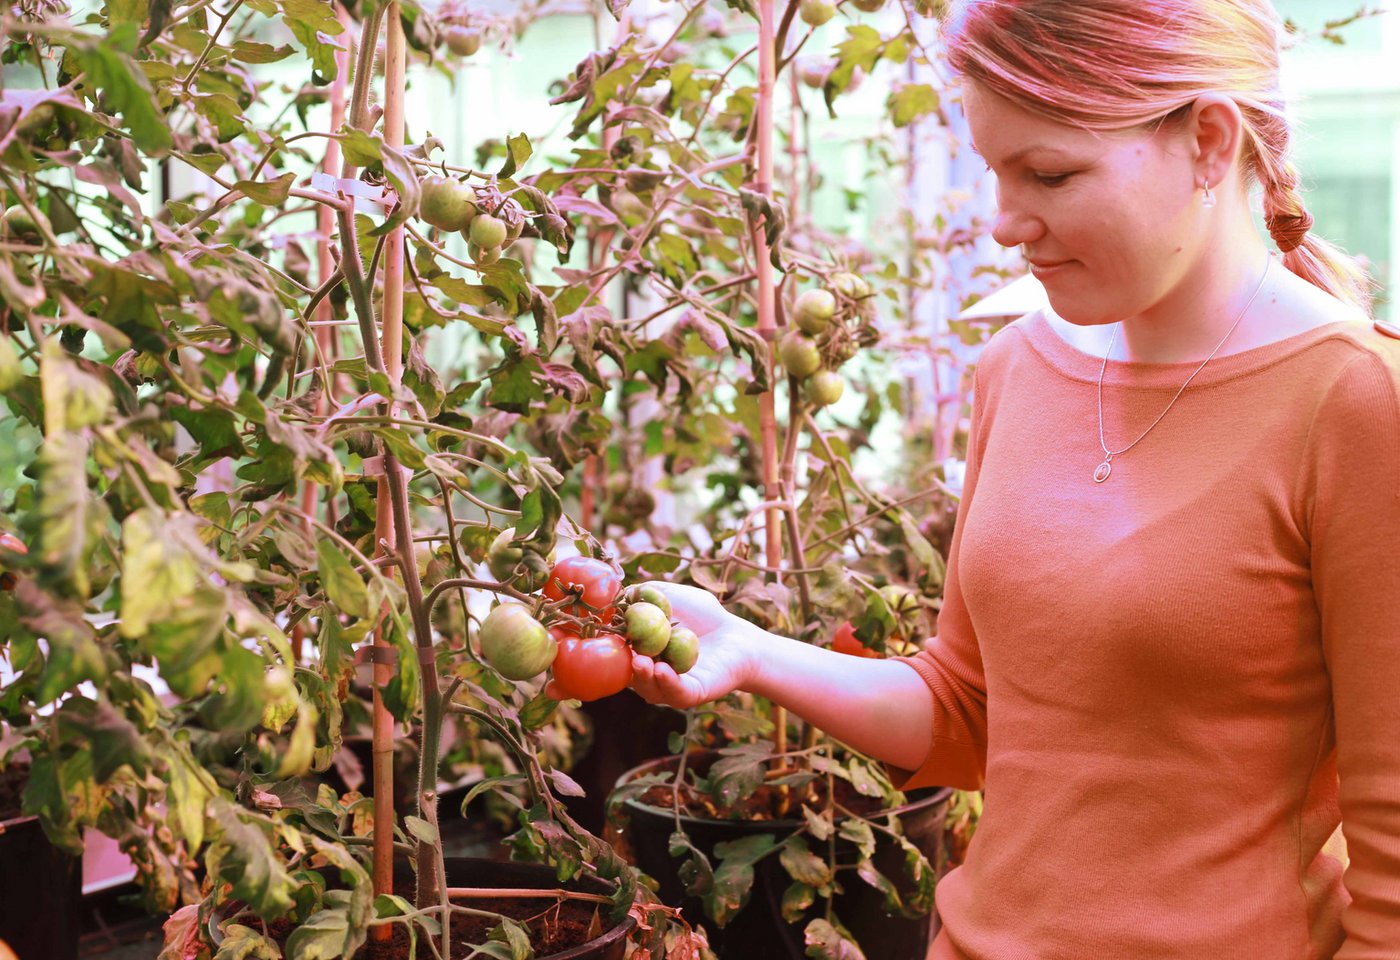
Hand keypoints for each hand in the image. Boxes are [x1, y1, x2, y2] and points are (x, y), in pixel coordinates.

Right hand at [544, 581, 760, 709]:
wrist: (739, 634)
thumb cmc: (700, 614)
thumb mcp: (662, 595)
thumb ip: (633, 596)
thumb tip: (601, 594)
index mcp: (630, 652)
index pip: (595, 663)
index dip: (572, 672)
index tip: (549, 676)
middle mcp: (641, 674)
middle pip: (611, 681)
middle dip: (593, 682)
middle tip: (580, 673)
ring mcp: (663, 687)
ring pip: (642, 686)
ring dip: (637, 673)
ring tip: (638, 659)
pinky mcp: (688, 695)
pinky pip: (673, 692)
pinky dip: (665, 682)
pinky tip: (661, 667)